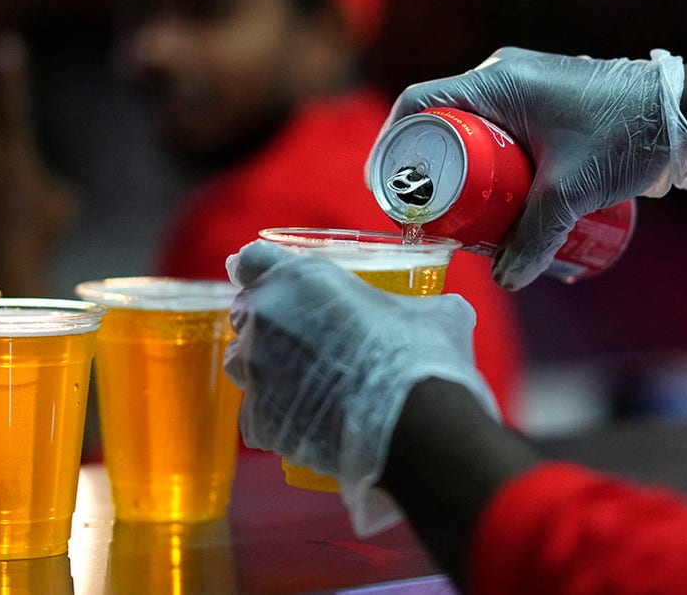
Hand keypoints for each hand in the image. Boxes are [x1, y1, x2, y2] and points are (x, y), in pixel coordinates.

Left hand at [0, 33, 76, 295]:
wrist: (3, 273)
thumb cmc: (42, 239)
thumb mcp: (65, 208)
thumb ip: (50, 185)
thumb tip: (36, 182)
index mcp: (16, 158)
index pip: (17, 106)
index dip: (15, 75)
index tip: (8, 43)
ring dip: (7, 198)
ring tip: (14, 226)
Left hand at [224, 240, 499, 535]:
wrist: (417, 426)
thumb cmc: (422, 355)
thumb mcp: (433, 313)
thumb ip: (417, 304)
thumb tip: (444, 312)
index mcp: (300, 279)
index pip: (253, 260)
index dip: (261, 270)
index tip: (271, 281)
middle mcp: (266, 320)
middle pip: (246, 313)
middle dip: (268, 323)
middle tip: (305, 340)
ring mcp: (257, 373)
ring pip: (243, 364)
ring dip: (266, 369)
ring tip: (305, 385)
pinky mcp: (259, 421)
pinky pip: (257, 416)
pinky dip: (276, 418)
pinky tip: (308, 423)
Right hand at [381, 48, 686, 289]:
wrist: (685, 113)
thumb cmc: (625, 136)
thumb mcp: (572, 190)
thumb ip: (537, 236)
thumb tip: (507, 280)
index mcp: (497, 82)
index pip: (420, 104)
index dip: (395, 145)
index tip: (391, 188)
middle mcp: (504, 76)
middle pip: (444, 123)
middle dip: (434, 172)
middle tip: (432, 215)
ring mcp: (525, 86)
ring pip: (474, 130)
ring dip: (466, 171)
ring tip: (466, 216)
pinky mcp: (545, 101)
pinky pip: (500, 130)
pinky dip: (492, 162)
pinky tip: (500, 197)